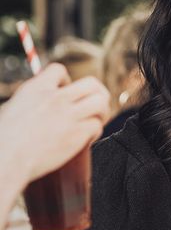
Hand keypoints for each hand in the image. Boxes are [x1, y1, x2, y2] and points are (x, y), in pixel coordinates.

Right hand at [0, 63, 110, 186]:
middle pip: (91, 83)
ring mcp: (68, 116)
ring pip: (100, 102)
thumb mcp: (12, 108)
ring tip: (96, 119)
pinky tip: (88, 138)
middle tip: (94, 105)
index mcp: (37, 88)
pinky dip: (95, 131)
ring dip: (102, 111)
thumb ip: (31, 101)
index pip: (59, 70)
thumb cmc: (4, 139)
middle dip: (97, 92)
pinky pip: (97, 125)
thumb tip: (37, 103)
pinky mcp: (77, 135)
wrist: (8, 159)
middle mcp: (56, 98)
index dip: (65, 80)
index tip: (65, 92)